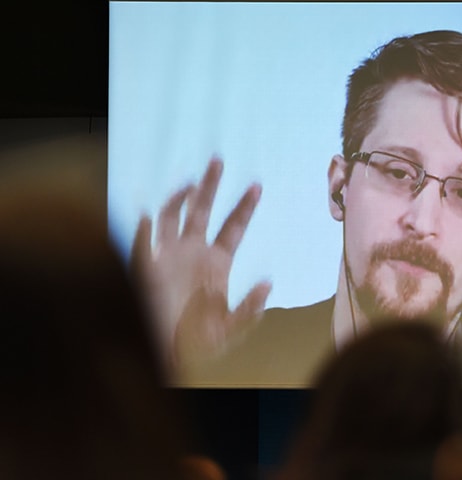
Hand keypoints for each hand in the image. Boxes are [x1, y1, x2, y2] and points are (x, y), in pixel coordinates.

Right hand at [131, 158, 270, 373]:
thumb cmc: (198, 343)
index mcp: (216, 263)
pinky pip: (142, 242)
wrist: (163, 354)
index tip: (257, 185)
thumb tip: (268, 283)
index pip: (233, 227)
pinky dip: (143, 227)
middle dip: (210, 185)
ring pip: (171, 216)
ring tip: (190, 182)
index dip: (245, 206)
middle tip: (219, 159)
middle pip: (202, 210)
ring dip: (178, 197)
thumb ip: (250, 309)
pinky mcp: (144, 267)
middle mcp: (191, 253)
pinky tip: (148, 213)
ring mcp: (167, 256)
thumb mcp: (231, 330)